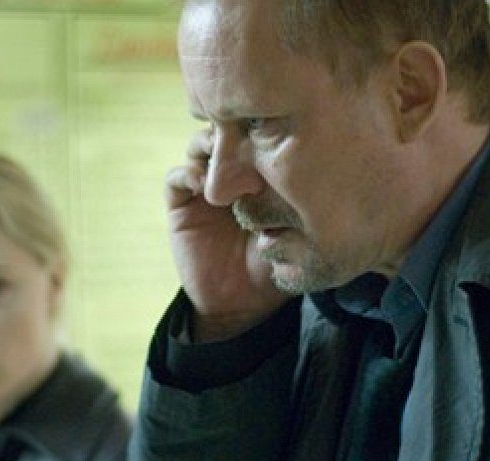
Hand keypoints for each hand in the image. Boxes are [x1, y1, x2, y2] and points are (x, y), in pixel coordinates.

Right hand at [164, 129, 293, 341]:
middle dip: (234, 127)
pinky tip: (205, 184)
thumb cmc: (273, 267)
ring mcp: (204, 190)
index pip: (254, 137)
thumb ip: (297, 202)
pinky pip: (176, 179)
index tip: (275, 128)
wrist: (241, 305)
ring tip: (225, 154)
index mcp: (256, 178)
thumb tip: (313, 166)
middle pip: (225, 133)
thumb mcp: (294, 231)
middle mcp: (229, 177)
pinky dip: (188, 174)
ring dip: (209, 145)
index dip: (261, 127)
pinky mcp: (181, 207)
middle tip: (247, 134)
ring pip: (198, 147)